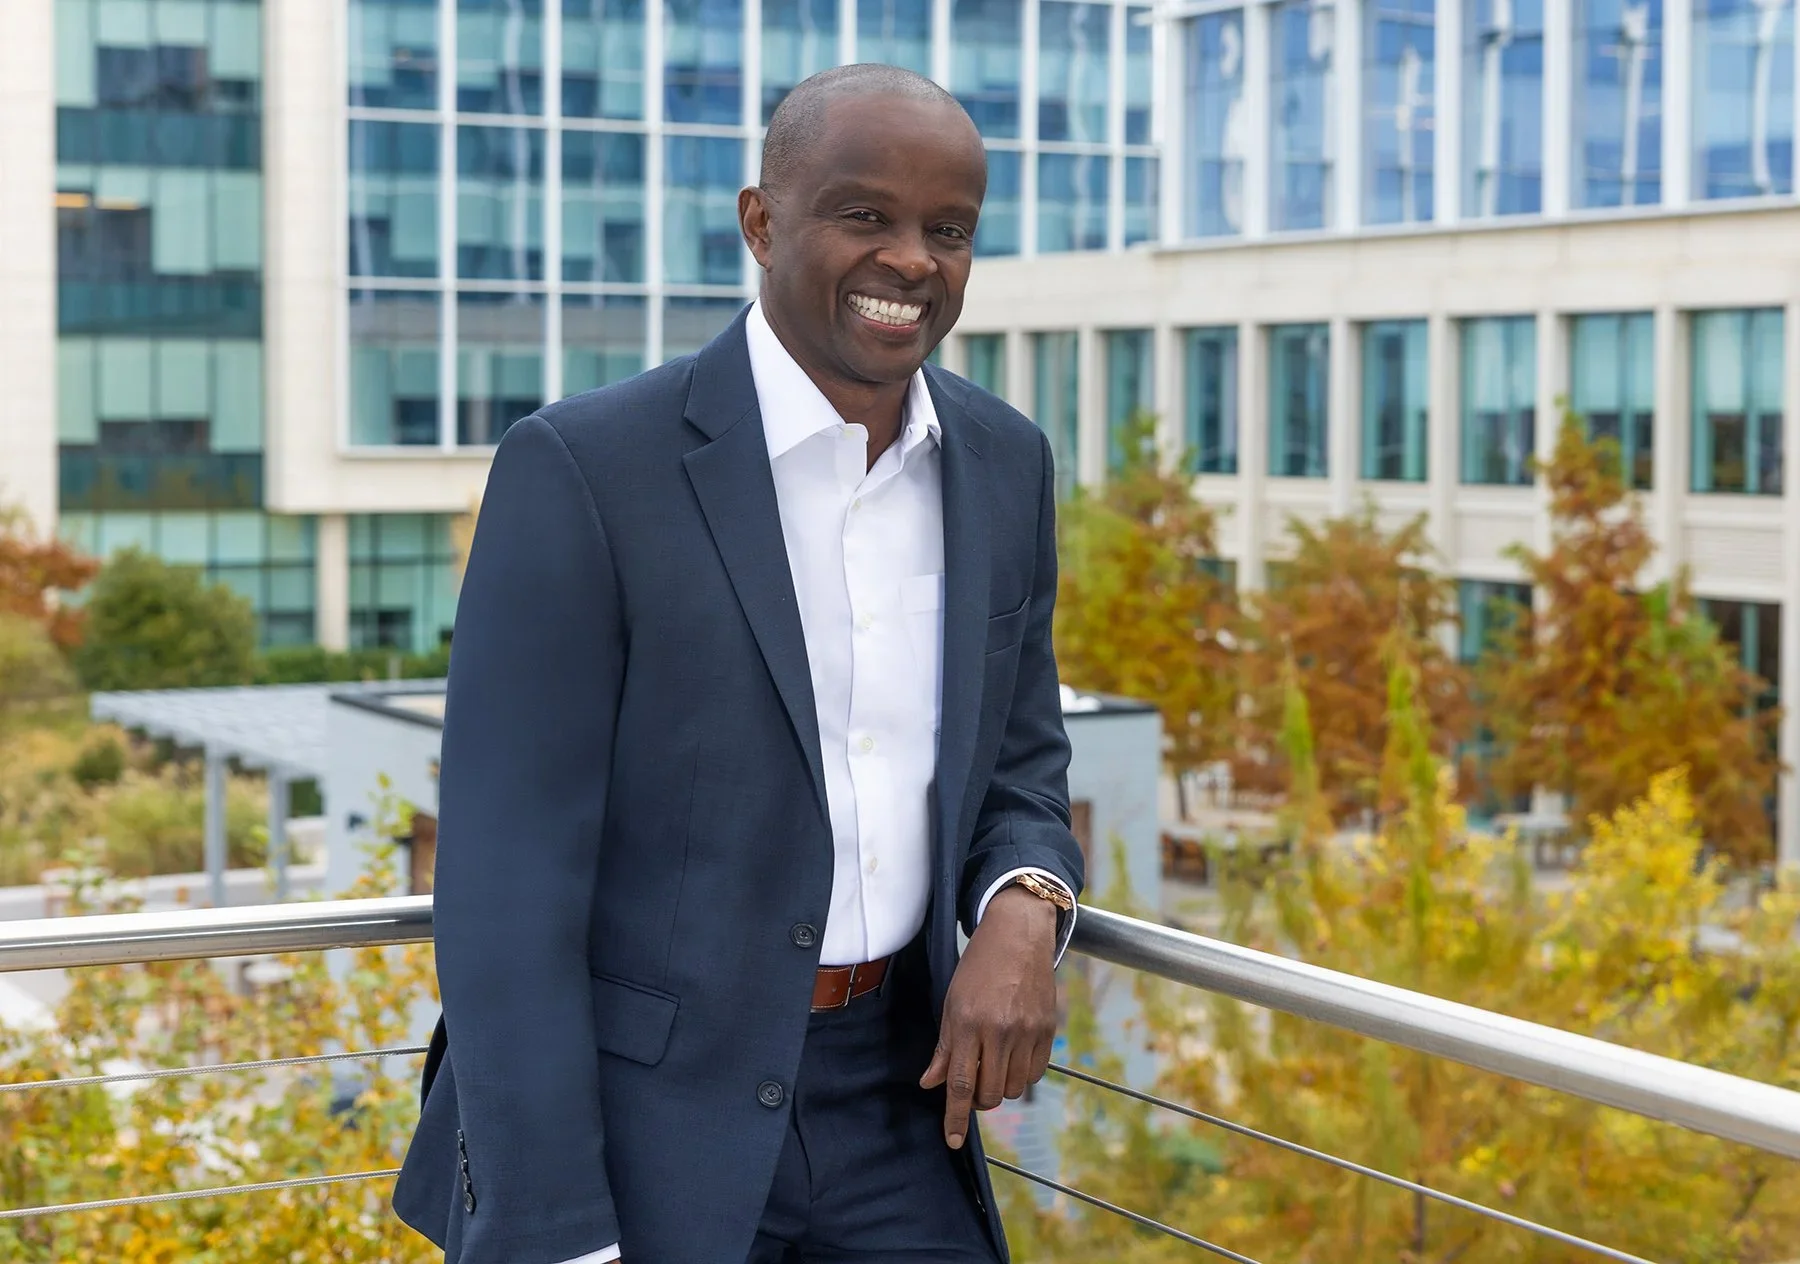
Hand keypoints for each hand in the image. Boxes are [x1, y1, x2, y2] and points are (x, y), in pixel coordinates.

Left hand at [919, 886, 1059, 1149]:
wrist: (1019, 935)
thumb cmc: (978, 967)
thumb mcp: (951, 1002)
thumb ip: (944, 1047)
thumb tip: (930, 1084)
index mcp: (968, 1023)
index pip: (960, 1083)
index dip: (954, 1117)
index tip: (952, 1141)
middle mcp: (999, 1030)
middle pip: (989, 1092)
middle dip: (978, 1099)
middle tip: (973, 1083)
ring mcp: (1026, 1031)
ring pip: (1013, 1088)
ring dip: (1000, 1088)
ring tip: (993, 1066)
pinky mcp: (1047, 1030)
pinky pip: (1035, 1073)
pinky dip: (1021, 1076)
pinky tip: (1013, 1057)